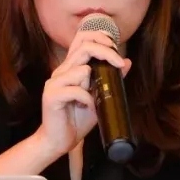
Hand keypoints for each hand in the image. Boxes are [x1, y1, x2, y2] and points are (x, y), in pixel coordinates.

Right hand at [34, 29, 131, 159]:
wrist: (58, 141)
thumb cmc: (77, 119)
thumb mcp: (100, 96)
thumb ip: (111, 79)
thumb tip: (127, 62)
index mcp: (70, 67)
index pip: (81, 38)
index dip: (100, 37)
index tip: (116, 50)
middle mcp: (61, 70)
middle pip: (84, 47)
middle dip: (107, 53)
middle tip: (119, 65)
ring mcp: (54, 82)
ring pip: (81, 69)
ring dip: (94, 85)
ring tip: (94, 101)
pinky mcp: (51, 95)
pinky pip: (76, 90)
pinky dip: (88, 100)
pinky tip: (88, 109)